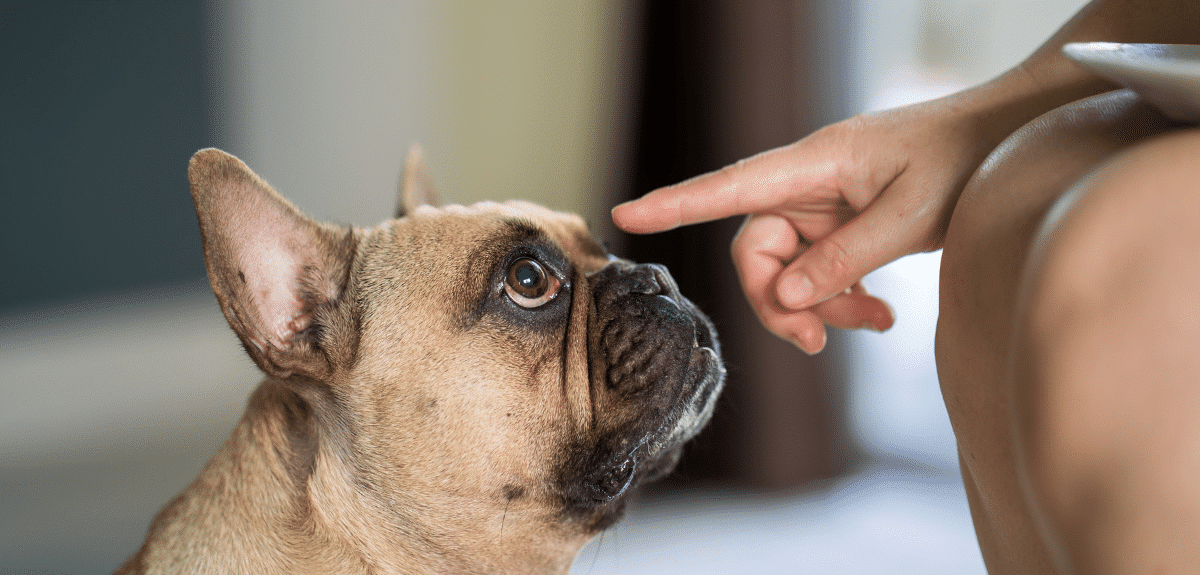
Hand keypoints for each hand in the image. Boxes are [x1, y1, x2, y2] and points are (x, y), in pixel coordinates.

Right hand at [613, 96, 994, 352]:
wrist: (1004, 138)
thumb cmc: (962, 159)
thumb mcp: (910, 215)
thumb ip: (845, 258)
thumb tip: (785, 295)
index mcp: (812, 164)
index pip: (727, 187)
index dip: (673, 204)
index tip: (625, 213)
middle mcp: (805, 184)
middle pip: (755, 251)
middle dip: (778, 302)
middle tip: (815, 343)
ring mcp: (822, 205)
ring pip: (789, 270)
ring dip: (821, 307)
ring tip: (877, 324)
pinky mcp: (841, 223)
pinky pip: (819, 270)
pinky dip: (842, 299)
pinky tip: (880, 314)